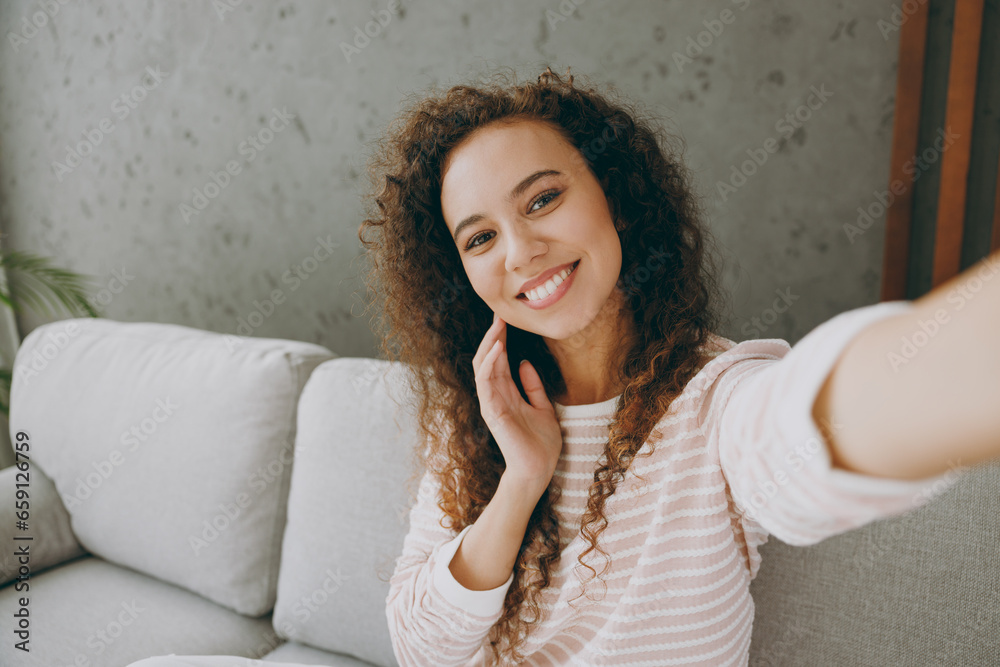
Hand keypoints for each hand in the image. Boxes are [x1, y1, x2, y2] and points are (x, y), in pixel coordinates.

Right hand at [472, 313, 563, 491]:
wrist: (539, 470)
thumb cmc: (541, 444)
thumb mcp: (543, 408)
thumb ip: (533, 387)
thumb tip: (524, 363)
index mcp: (507, 394)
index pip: (500, 361)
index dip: (501, 340)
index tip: (507, 319)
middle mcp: (496, 396)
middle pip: (488, 359)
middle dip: (493, 336)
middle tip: (500, 314)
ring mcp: (492, 404)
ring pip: (483, 367)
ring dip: (489, 345)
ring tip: (497, 326)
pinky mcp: (492, 413)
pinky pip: (486, 384)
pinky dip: (489, 365)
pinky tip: (497, 349)